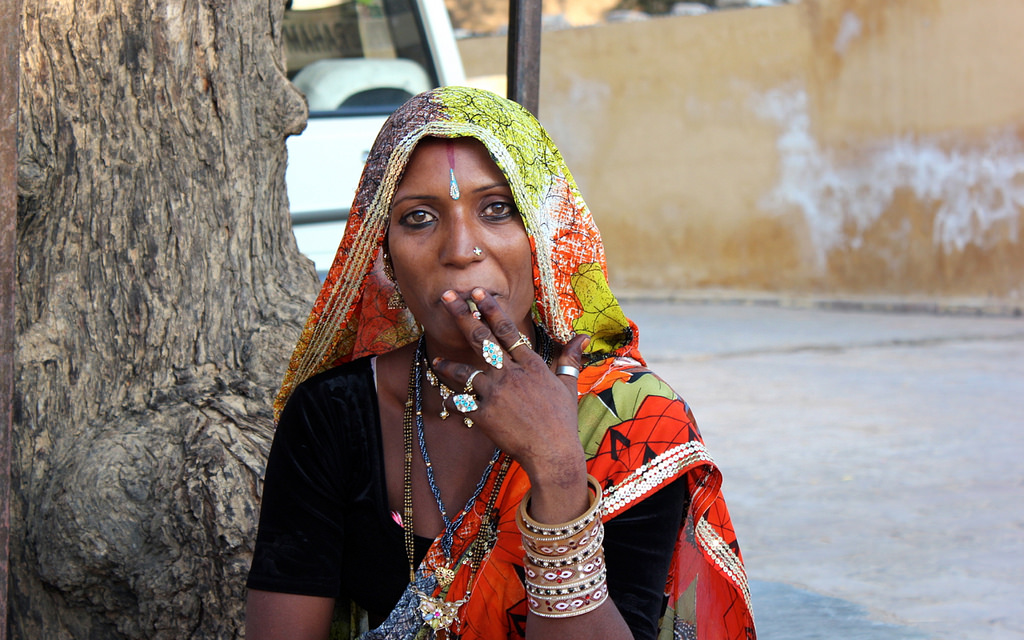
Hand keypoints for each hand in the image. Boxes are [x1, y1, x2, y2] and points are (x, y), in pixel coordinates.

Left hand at [431, 287, 589, 491]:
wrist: (553, 453)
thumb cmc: (563, 420)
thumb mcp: (568, 385)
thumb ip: (570, 357)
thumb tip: (584, 336)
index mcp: (530, 364)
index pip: (507, 329)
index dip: (490, 309)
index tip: (476, 293)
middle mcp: (511, 374)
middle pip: (481, 339)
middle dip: (462, 315)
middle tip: (446, 297)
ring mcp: (496, 394)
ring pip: (465, 372)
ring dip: (448, 365)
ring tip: (435, 360)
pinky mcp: (485, 415)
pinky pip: (461, 403)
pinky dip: (451, 400)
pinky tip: (444, 397)